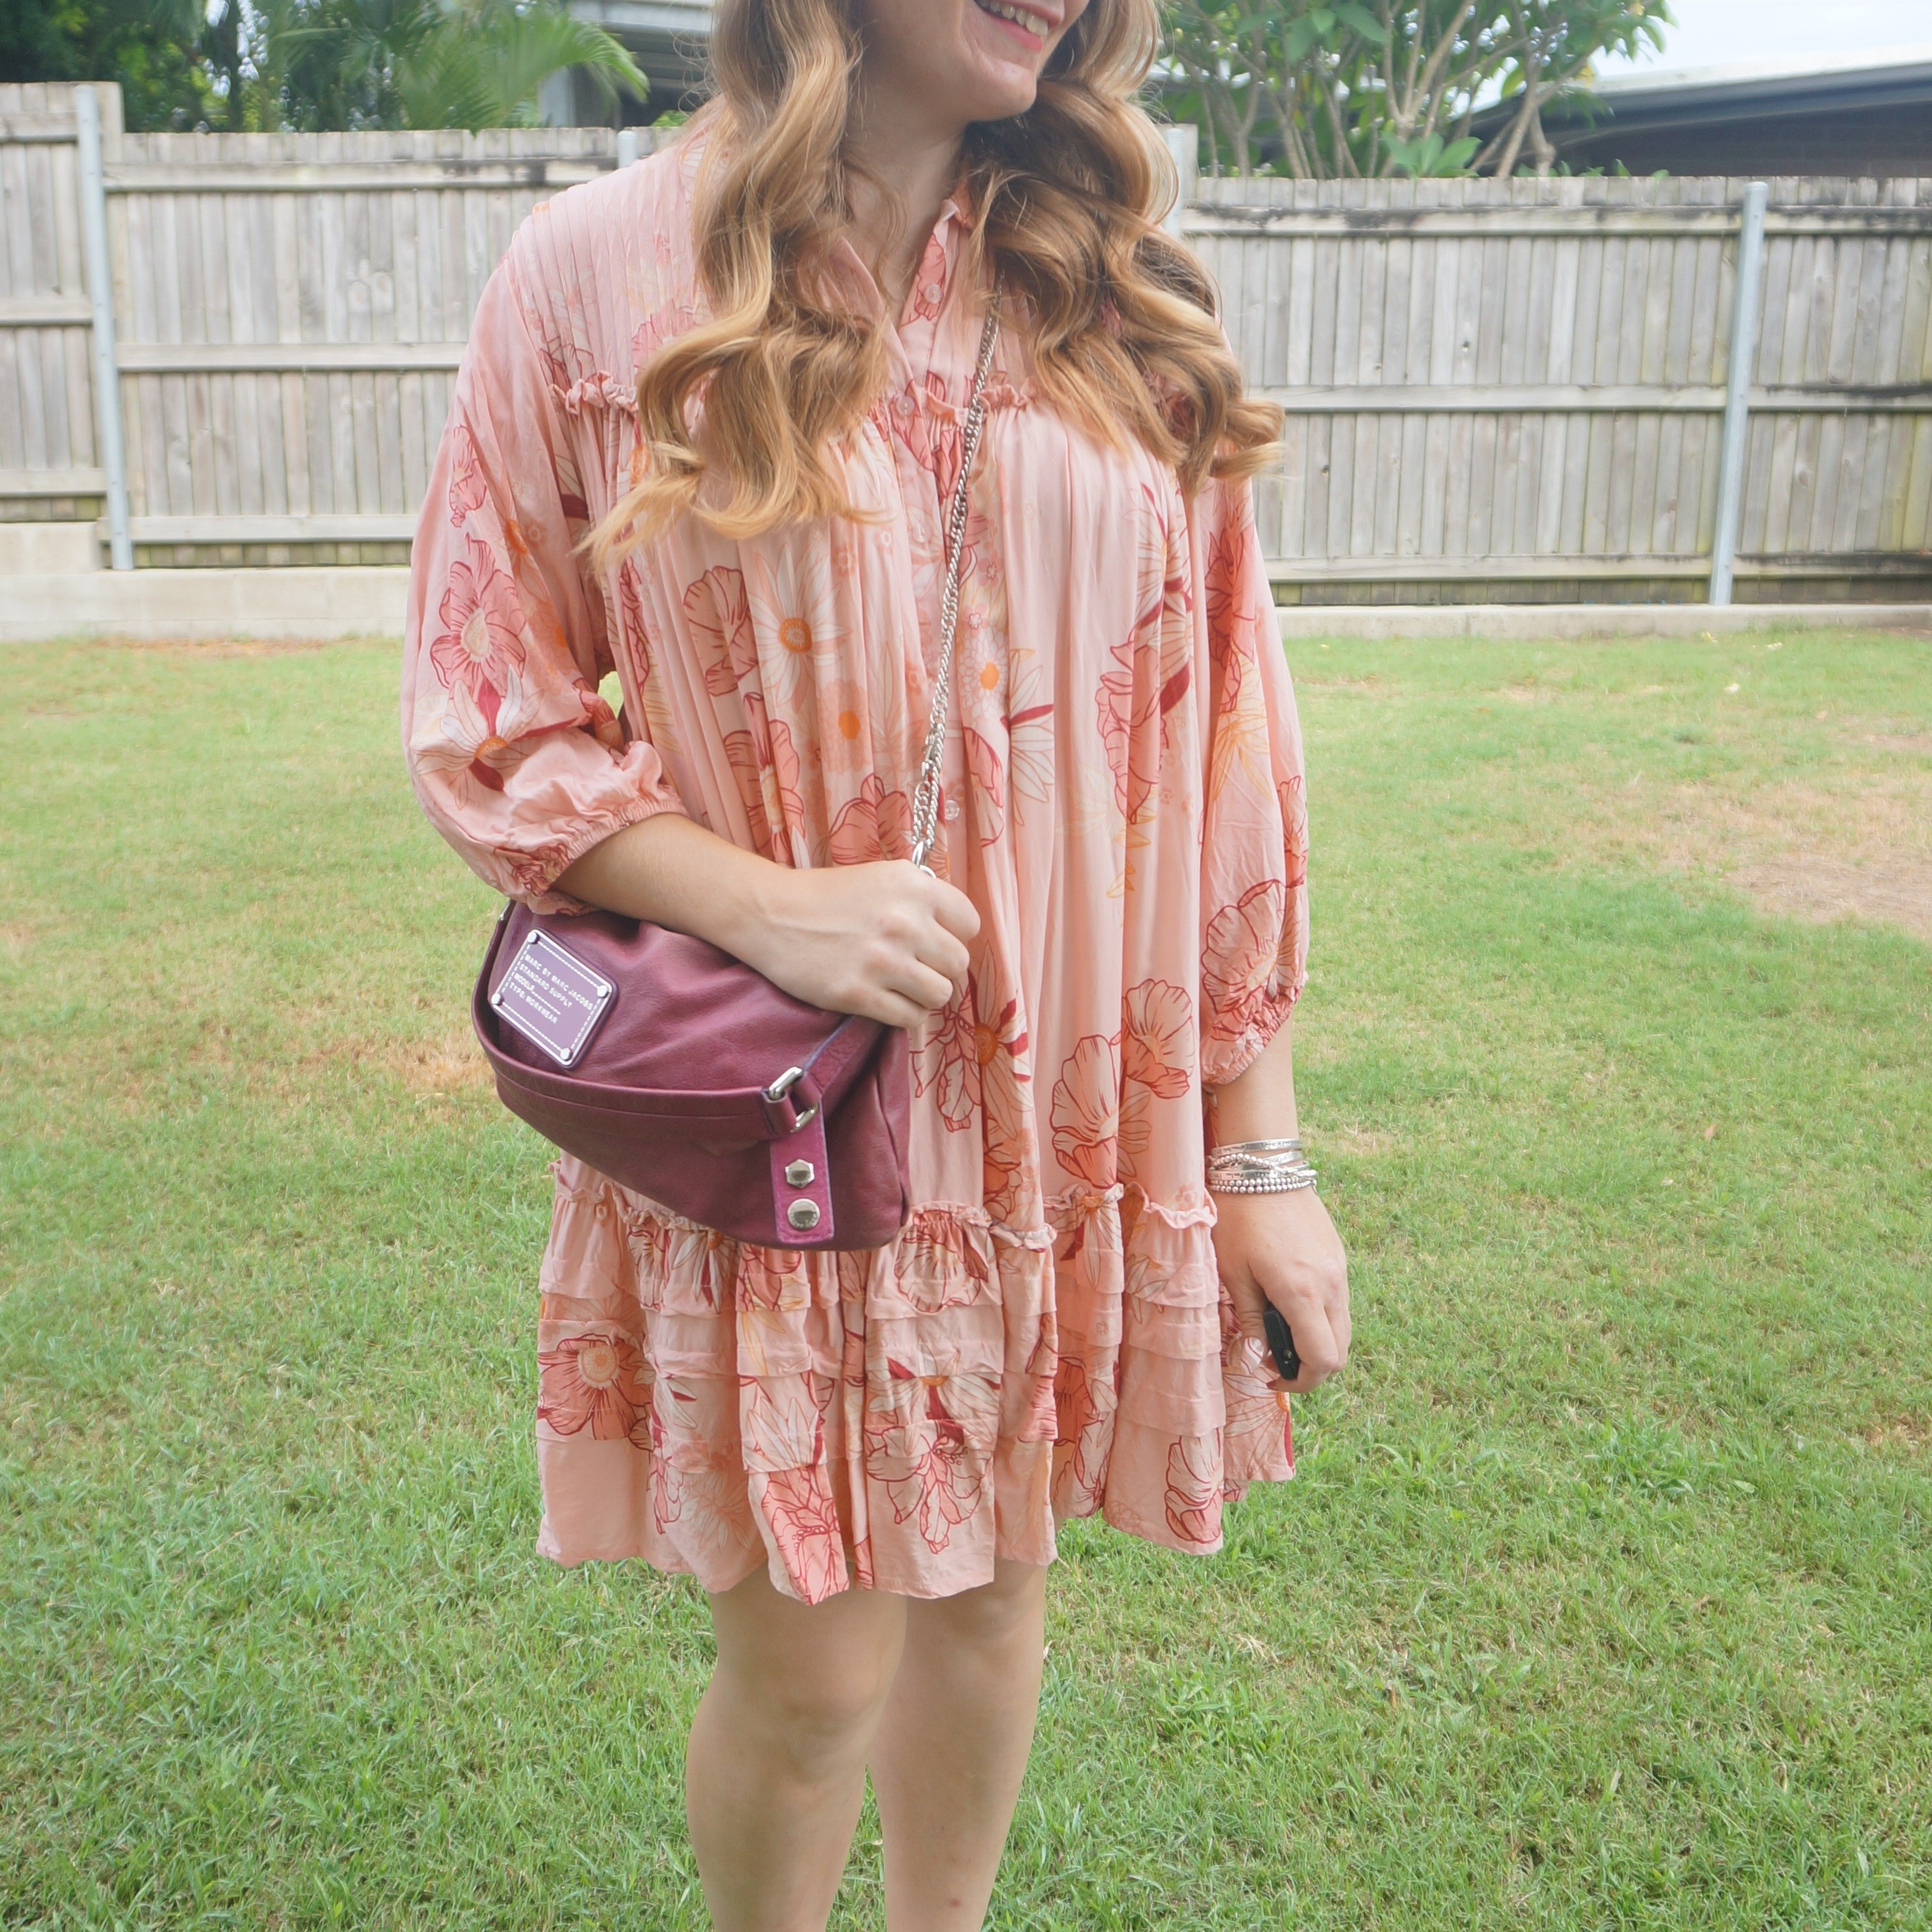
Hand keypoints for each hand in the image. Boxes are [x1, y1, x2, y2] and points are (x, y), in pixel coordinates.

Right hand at [730, 859, 980, 1029]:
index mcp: (914, 887)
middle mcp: (904, 922)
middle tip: (918, 968)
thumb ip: (922, 898)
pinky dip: (905, 1015)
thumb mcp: (882, 877)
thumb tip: (956, 930)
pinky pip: (910, 1018)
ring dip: (925, 996)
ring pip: (940, 995)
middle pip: (958, 963)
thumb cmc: (828, 896)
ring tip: (904, 987)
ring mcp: (883, 960)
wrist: (772, 913)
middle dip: (941, 969)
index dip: (955, 936)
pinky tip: (888, 1001)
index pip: (969, 923)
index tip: (935, 941)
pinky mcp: (859, 994)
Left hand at [1212, 1186, 1350, 1394]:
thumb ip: (1250, 1319)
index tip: (1270, 1377)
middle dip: (1311, 1368)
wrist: (1263, 1165)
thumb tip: (1257, 1357)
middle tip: (1274, 1362)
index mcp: (1302, 1292)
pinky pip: (1339, 1302)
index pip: (1323, 1359)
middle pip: (1340, 1351)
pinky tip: (1289, 1304)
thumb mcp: (1233, 1272)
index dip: (1300, 1382)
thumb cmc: (1239, 1217)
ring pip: (1342, 1327)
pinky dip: (1321, 1318)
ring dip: (1316, 1342)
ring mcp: (1340, 1269)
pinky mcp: (1338, 1256)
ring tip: (1278, 1332)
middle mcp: (1331, 1285)